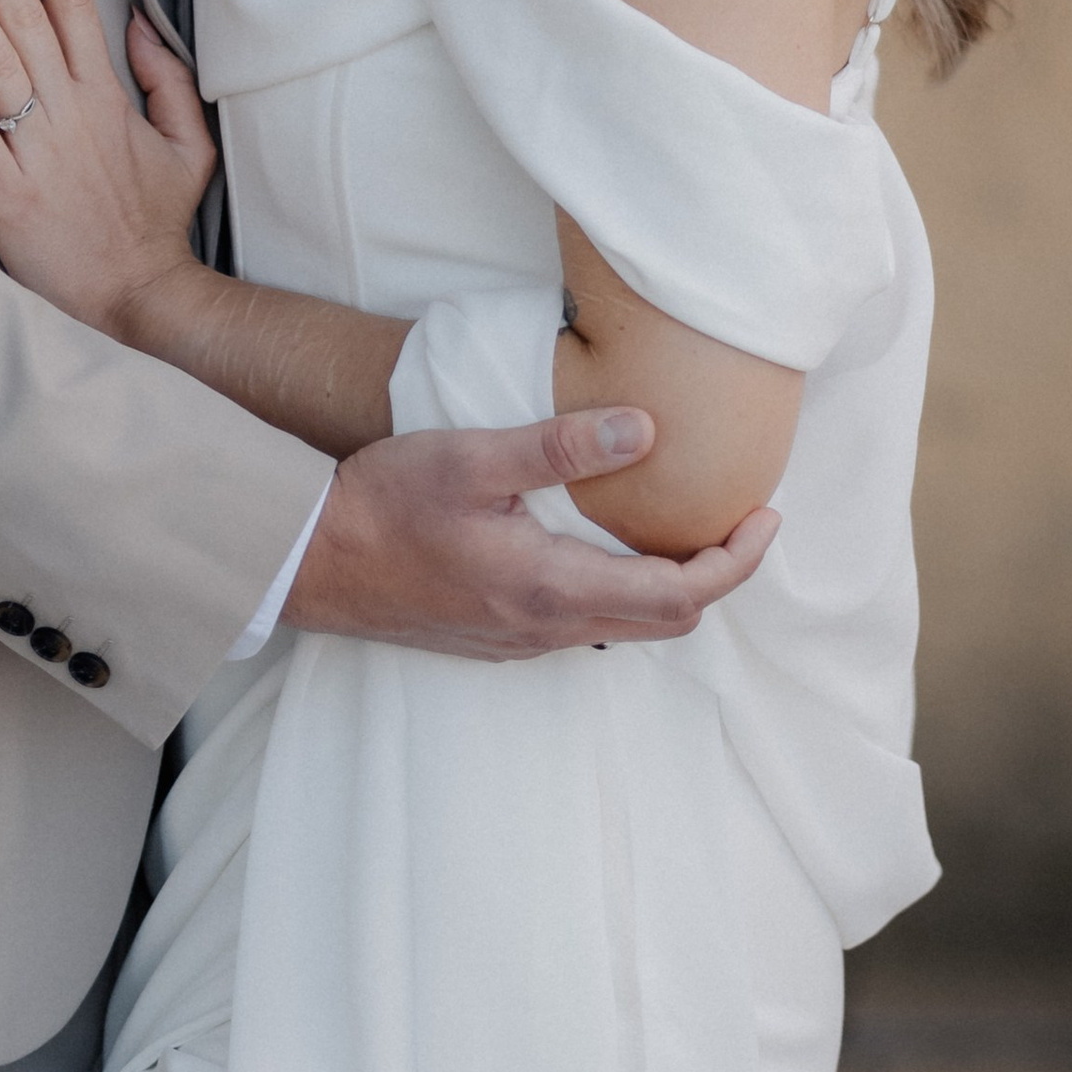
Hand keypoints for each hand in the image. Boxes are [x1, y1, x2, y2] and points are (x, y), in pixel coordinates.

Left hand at [0, 0, 215, 342]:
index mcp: (107, 96)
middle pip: (28, 15)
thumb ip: (169, 81)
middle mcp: (69, 112)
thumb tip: (141, 23)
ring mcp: (35, 150)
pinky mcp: (6, 192)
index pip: (75, 1)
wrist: (138, 299)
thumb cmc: (155, 224)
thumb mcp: (189, 146)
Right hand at [287, 411, 777, 657]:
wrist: (305, 563)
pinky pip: (585, 625)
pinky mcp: (496, 638)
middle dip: (716, 574)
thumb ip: (559, 446)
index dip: (736, 561)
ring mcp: (519, 641)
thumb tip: (645, 430)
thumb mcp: (471, 458)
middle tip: (741, 520)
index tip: (765, 517)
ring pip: (626, 626)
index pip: (681, 594)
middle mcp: (545, 628)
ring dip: (670, 585)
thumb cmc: (381, 504)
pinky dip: (623, 591)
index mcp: (551, 586)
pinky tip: (608, 548)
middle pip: (667, 621)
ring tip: (686, 528)